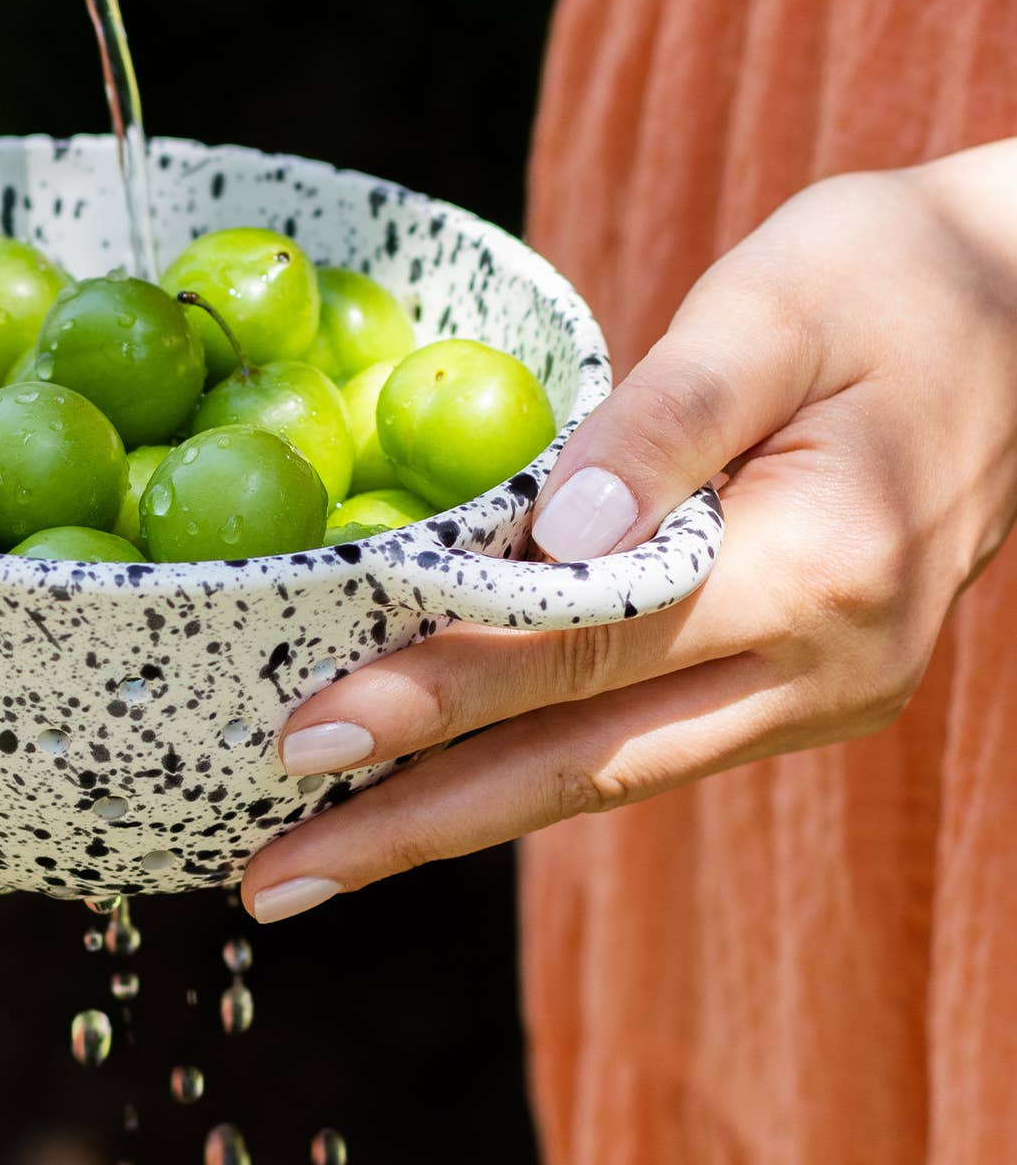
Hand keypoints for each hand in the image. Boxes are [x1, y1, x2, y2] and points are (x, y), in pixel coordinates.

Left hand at [242, 143, 1016, 923]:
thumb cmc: (892, 281)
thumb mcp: (775, 305)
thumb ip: (663, 421)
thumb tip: (548, 530)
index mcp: (823, 566)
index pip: (583, 652)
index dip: (435, 696)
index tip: (304, 737)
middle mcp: (826, 667)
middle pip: (582, 767)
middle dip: (415, 825)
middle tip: (270, 883)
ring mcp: (820, 693)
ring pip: (606, 775)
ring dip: (457, 815)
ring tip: (321, 855)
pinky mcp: (798, 684)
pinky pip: (640, 741)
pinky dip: (528, 766)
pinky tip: (433, 781)